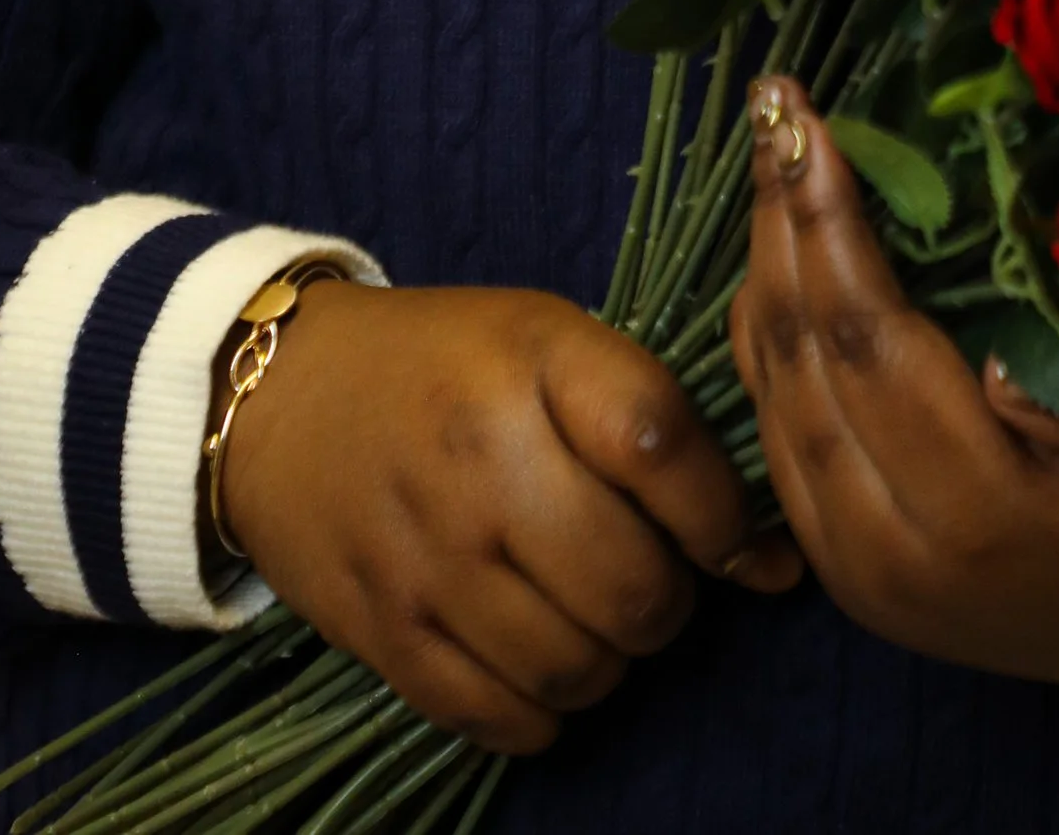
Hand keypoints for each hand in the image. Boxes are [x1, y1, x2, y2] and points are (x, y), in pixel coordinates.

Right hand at [217, 280, 800, 753]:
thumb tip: (777, 560)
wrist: (281, 398)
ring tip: (590, 613)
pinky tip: (536, 657)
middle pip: (634, 587)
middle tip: (646, 573)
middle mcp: (481, 459)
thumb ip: (658, 427)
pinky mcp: (386, 635)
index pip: (663, 450)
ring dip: (611, 659)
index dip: (723, 514)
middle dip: (670, 600)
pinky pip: (505, 719)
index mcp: (534, 360)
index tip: (733, 537)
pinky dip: (545, 709)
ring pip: (580, 668)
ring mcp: (429, 557)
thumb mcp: (549, 339)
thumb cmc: (447, 364)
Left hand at [727, 83, 1058, 719]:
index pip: (867, 339)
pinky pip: (777, 434)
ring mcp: (855, 575)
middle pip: (800, 359)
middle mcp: (892, 554)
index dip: (827, 219)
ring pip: (770, 396)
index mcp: (981, 513)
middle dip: (778, 217)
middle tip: (770, 100)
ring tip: (768, 152)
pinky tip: (778, 256)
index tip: (806, 113)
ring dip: (763, 266)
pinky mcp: (842, 574)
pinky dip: (768, 337)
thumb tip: (991, 322)